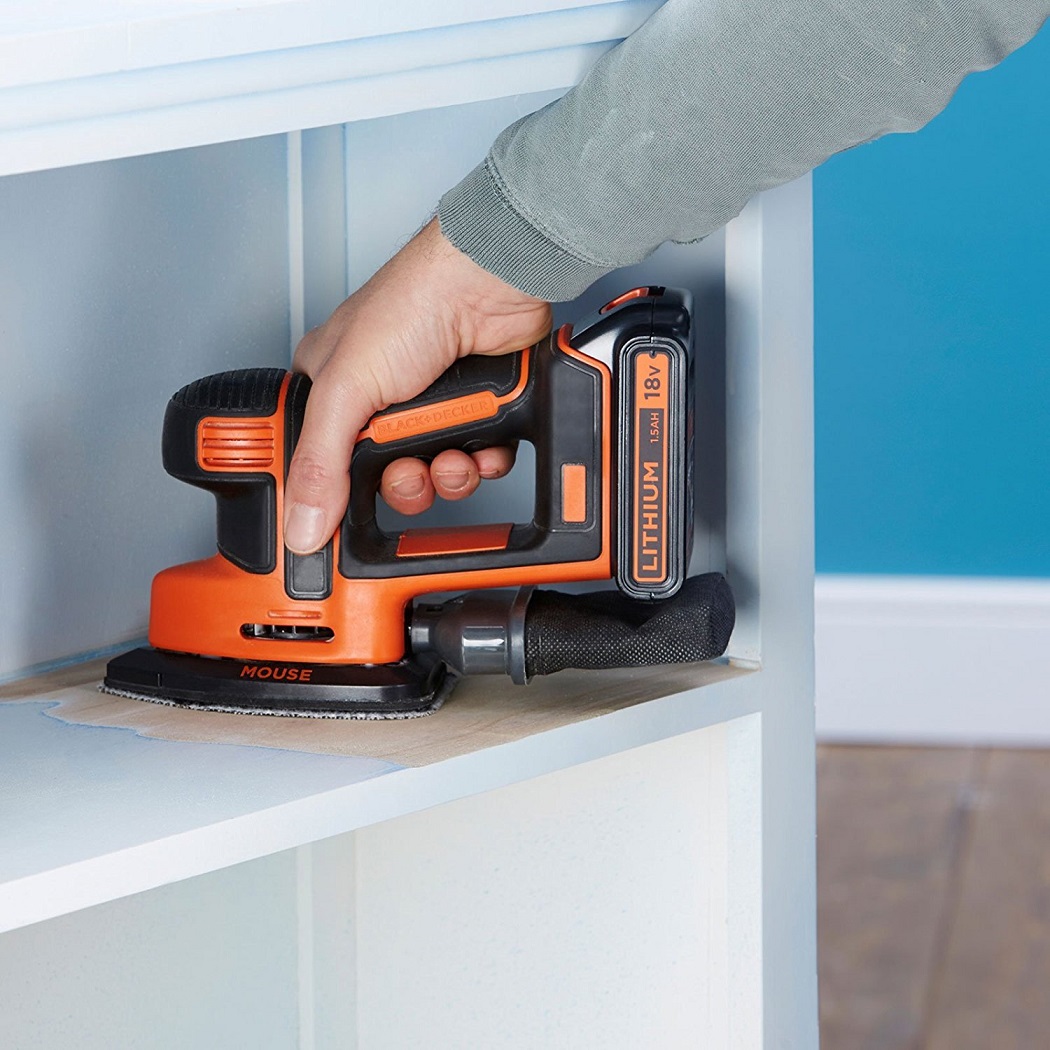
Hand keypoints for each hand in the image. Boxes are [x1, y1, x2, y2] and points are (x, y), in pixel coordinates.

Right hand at [285, 218, 550, 553]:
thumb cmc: (414, 301)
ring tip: (451, 454)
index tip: (338, 517)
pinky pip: (476, 463)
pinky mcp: (477, 411)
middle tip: (410, 470)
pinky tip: (480, 446)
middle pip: (382, 479)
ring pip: (433, 475)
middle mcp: (381, 400)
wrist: (490, 281)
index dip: (333, 491)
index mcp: (333, 389)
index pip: (320, 461)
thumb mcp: (346, 388)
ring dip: (446, 476)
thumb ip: (321, 463)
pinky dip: (482, 463)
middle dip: (404, 485)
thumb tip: (301, 525)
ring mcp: (431, 407)